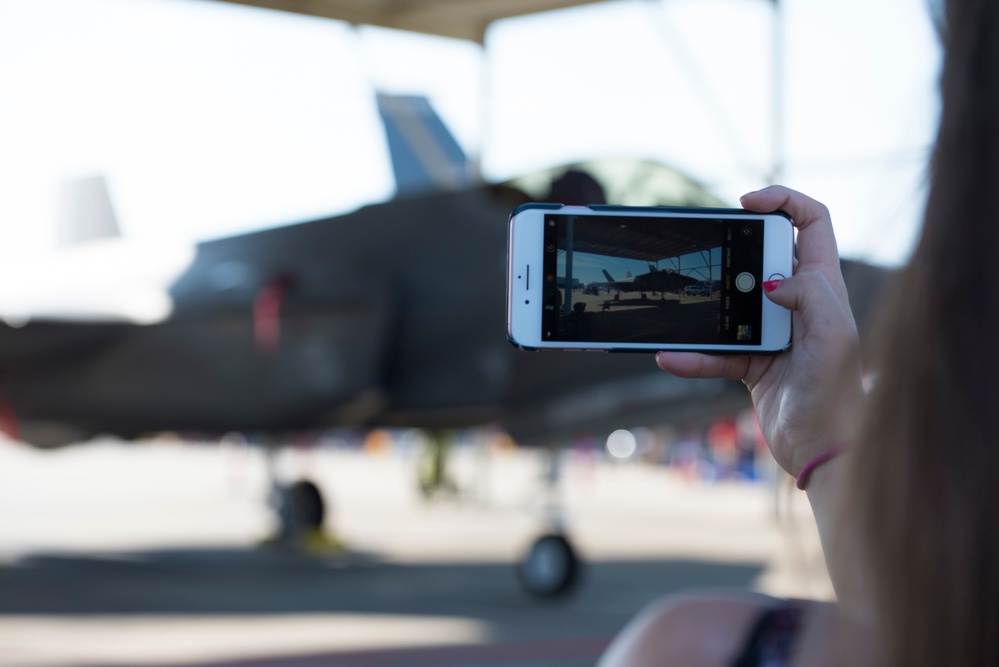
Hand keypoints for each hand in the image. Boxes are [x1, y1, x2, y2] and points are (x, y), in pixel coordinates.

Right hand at [655, 186, 862, 476]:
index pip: (812, 224)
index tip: (746, 203)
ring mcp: (773, 333)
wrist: (824, 451)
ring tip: (680, 307)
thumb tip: (771, 278)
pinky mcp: (752, 363)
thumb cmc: (837, 395)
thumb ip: (810, 295)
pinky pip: (715, 351)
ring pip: (731, 304)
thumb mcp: (833, 338)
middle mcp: (799, 304)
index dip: (784, 201)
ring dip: (704, 307)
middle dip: (732, 252)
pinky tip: (670, 357)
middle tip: (707, 254)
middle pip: (762, 257)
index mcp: (825, 288)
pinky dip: (692, 356)